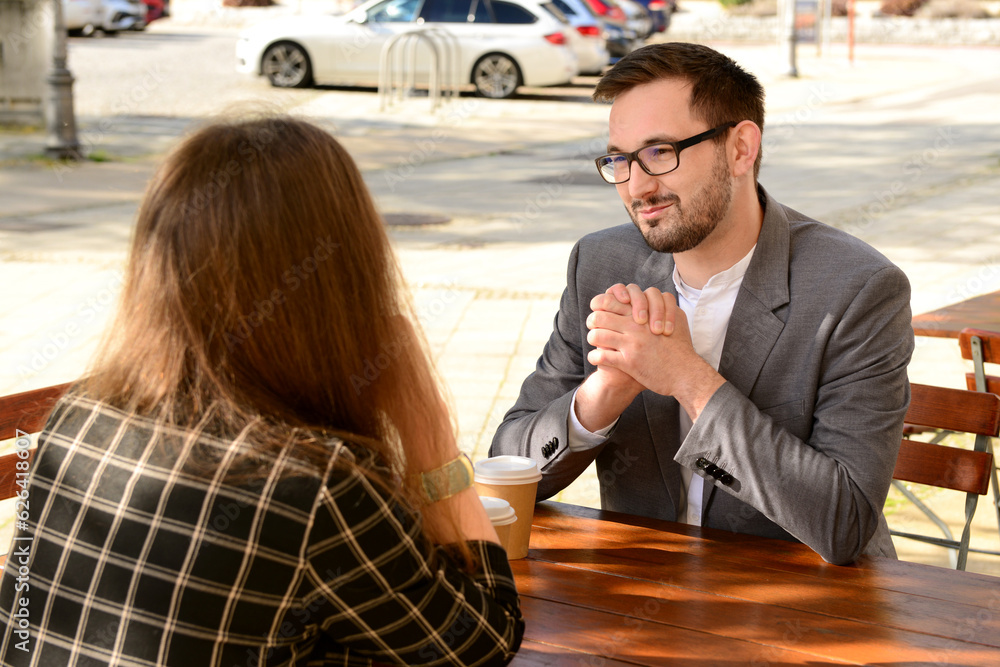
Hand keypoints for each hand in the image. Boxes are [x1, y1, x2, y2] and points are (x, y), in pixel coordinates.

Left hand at [587, 290, 724, 419]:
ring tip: (596, 342)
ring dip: (593, 338)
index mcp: (643, 315)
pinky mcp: (628, 363)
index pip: (611, 300)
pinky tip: (597, 358)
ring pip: (596, 335)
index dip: (601, 303)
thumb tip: (655, 298)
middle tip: (593, 326)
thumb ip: (665, 306)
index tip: (602, 310)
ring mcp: (630, 345)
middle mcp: (635, 327)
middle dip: (593, 320)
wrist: (686, 374)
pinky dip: (595, 357)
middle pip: (599, 316)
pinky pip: (601, 357)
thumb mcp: (677, 319)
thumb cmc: (682, 348)